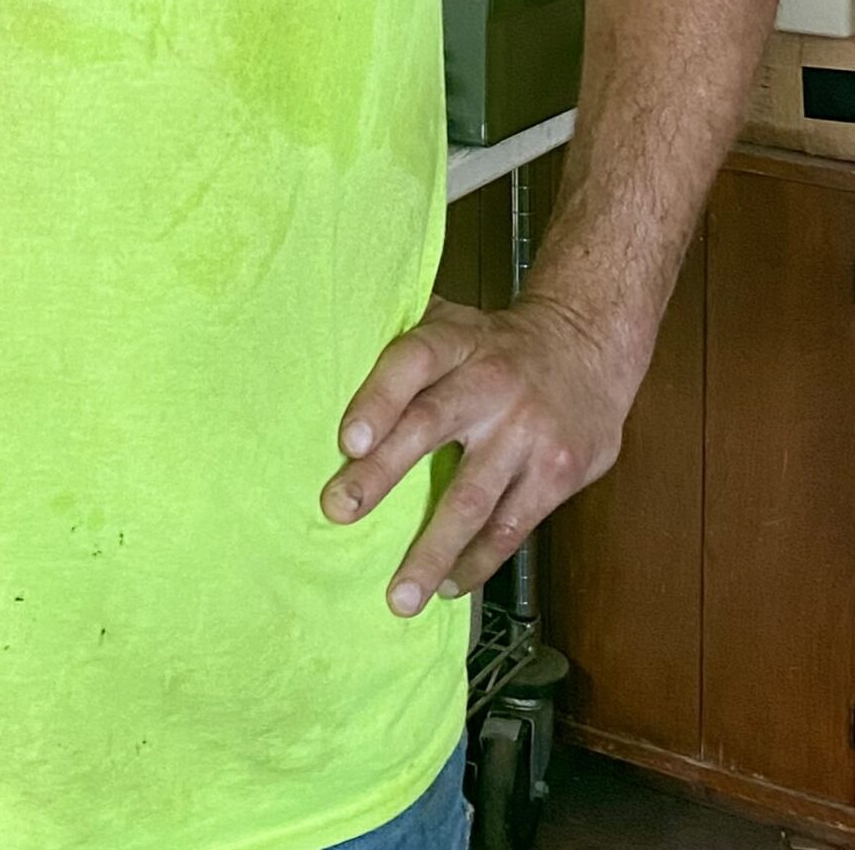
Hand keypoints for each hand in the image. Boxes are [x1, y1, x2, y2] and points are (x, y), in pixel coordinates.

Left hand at [320, 293, 630, 615]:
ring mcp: (526, 432)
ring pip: (472, 497)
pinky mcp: (555, 473)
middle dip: (381, 475)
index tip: (347, 442)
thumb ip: (402, 337)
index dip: (378, 399)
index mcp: (457, 340)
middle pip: (430, 427)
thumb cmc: (498, 344)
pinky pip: (510, 527)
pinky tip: (450, 585)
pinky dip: (477, 561)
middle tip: (339, 511)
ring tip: (400, 595)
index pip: (412, 360)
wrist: (589, 346)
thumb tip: (327, 361)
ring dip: (433, 550)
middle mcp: (491, 384)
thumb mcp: (454, 322)